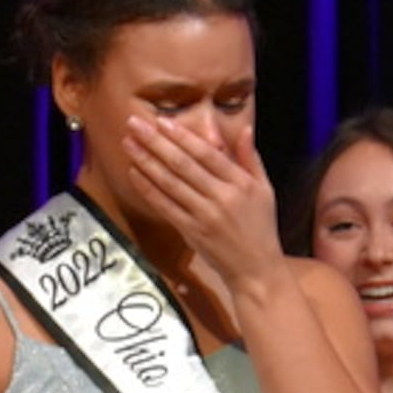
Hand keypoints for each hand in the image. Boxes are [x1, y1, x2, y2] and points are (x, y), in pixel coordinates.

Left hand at [124, 116, 280, 292]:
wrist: (256, 270)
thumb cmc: (261, 228)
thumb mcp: (264, 189)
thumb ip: (251, 158)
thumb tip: (244, 129)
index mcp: (239, 183)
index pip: (206, 153)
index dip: (182, 136)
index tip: (161, 121)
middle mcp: (221, 198)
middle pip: (183, 164)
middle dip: (156, 142)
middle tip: (134, 123)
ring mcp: (204, 216)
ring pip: (170, 183)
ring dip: (146, 161)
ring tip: (128, 143)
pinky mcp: (192, 233)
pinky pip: (166, 207)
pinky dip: (149, 189)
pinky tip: (135, 173)